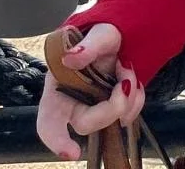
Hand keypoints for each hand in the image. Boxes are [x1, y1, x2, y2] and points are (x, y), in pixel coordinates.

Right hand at [35, 23, 145, 159]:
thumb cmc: (101, 32)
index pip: (48, 121)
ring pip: (111, 121)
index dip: (56, 140)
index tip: (72, 153)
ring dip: (128, 99)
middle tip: (125, 82)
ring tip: (127, 69)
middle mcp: (73, 102)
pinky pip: (127, 113)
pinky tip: (133, 80)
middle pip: (87, 124)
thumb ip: (87, 45)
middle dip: (112, 107)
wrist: (122, 33)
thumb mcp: (98, 32)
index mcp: (58, 87)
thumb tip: (72, 58)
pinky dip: (136, 99)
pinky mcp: (112, 107)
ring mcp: (94, 106)